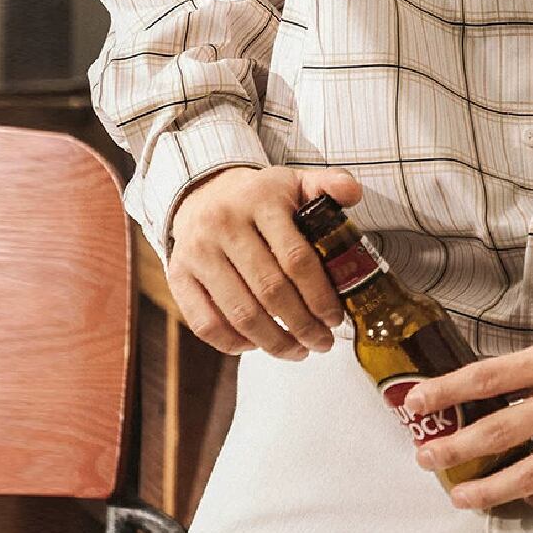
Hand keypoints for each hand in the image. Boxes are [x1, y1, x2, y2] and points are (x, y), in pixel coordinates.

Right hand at [167, 163, 362, 361]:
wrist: (204, 192)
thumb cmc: (260, 196)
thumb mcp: (296, 181)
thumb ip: (329, 184)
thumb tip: (354, 194)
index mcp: (261, 200)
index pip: (296, 258)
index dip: (319, 295)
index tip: (335, 317)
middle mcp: (225, 224)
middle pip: (270, 290)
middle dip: (302, 325)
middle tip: (323, 342)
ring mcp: (198, 252)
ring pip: (240, 312)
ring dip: (274, 342)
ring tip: (299, 351)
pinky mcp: (178, 276)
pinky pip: (205, 323)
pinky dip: (234, 343)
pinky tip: (258, 345)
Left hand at [401, 311, 532, 510]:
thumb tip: (493, 395)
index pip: (486, 377)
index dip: (445, 392)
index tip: (414, 404)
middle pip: (496, 432)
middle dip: (452, 449)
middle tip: (425, 458)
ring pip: (526, 474)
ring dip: (486, 490)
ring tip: (462, 495)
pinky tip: (520, 499)